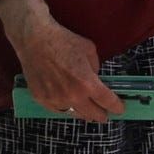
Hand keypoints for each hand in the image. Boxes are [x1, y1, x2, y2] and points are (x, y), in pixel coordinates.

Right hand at [4, 0, 117, 125]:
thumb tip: (95, 80)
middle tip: (104, 112)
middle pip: (94, 115)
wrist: (34, 39)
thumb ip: (96, 69)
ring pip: (76, 114)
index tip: (119, 108)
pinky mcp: (42, 99)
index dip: (117, 107)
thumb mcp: (89, 50)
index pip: (108, 103)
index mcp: (88, 84)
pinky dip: (65, 107)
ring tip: (85, 107)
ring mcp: (56, 100)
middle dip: (102, 114)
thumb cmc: (63, 41)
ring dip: (83, 111)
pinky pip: (58, 110)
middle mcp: (73, 96)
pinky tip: (67, 101)